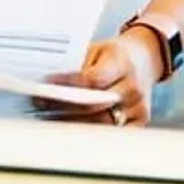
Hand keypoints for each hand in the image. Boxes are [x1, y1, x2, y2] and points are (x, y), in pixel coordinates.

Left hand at [39, 28, 164, 125]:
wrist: (144, 59)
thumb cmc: (114, 54)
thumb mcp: (96, 50)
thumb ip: (77, 66)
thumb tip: (48, 83)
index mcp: (121, 61)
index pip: (92, 80)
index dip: (66, 85)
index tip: (45, 86)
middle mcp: (132, 86)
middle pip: (94, 105)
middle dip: (63, 107)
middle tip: (40, 105)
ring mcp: (138, 106)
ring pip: (101, 123)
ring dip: (73, 122)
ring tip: (50, 118)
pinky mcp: (140, 121)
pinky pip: (112, 133)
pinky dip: (91, 132)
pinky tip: (72, 127)